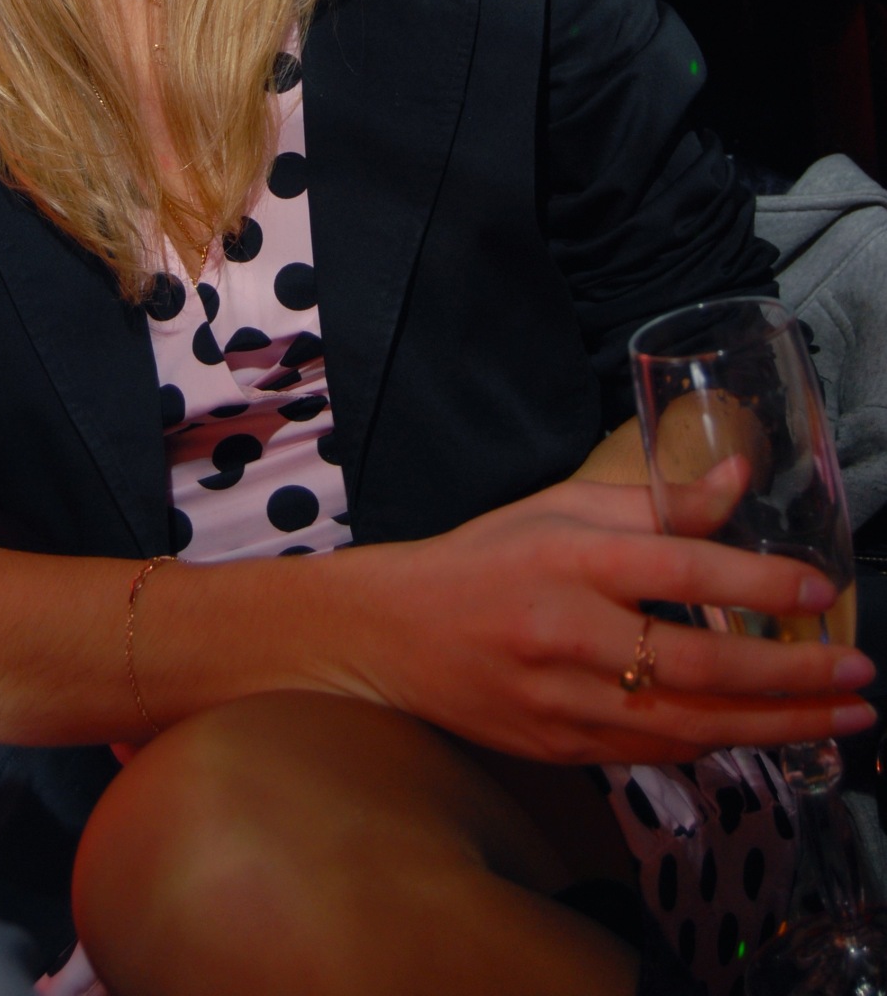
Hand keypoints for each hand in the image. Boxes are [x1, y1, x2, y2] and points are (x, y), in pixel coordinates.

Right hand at [330, 474, 875, 764]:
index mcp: (569, 555)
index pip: (679, 569)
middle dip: (792, 678)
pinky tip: (770, 735)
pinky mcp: (562, 748)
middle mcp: (567, 632)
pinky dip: (720, 746)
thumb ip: (654, 501)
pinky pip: (656, 752)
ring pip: (688, 727)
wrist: (394, 635)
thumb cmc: (485, 557)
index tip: (820, 592)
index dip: (758, 585)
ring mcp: (562, 701)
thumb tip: (739, 481)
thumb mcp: (561, 506)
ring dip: (777, 727)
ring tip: (841, 718)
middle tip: (859, 675)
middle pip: (698, 667)